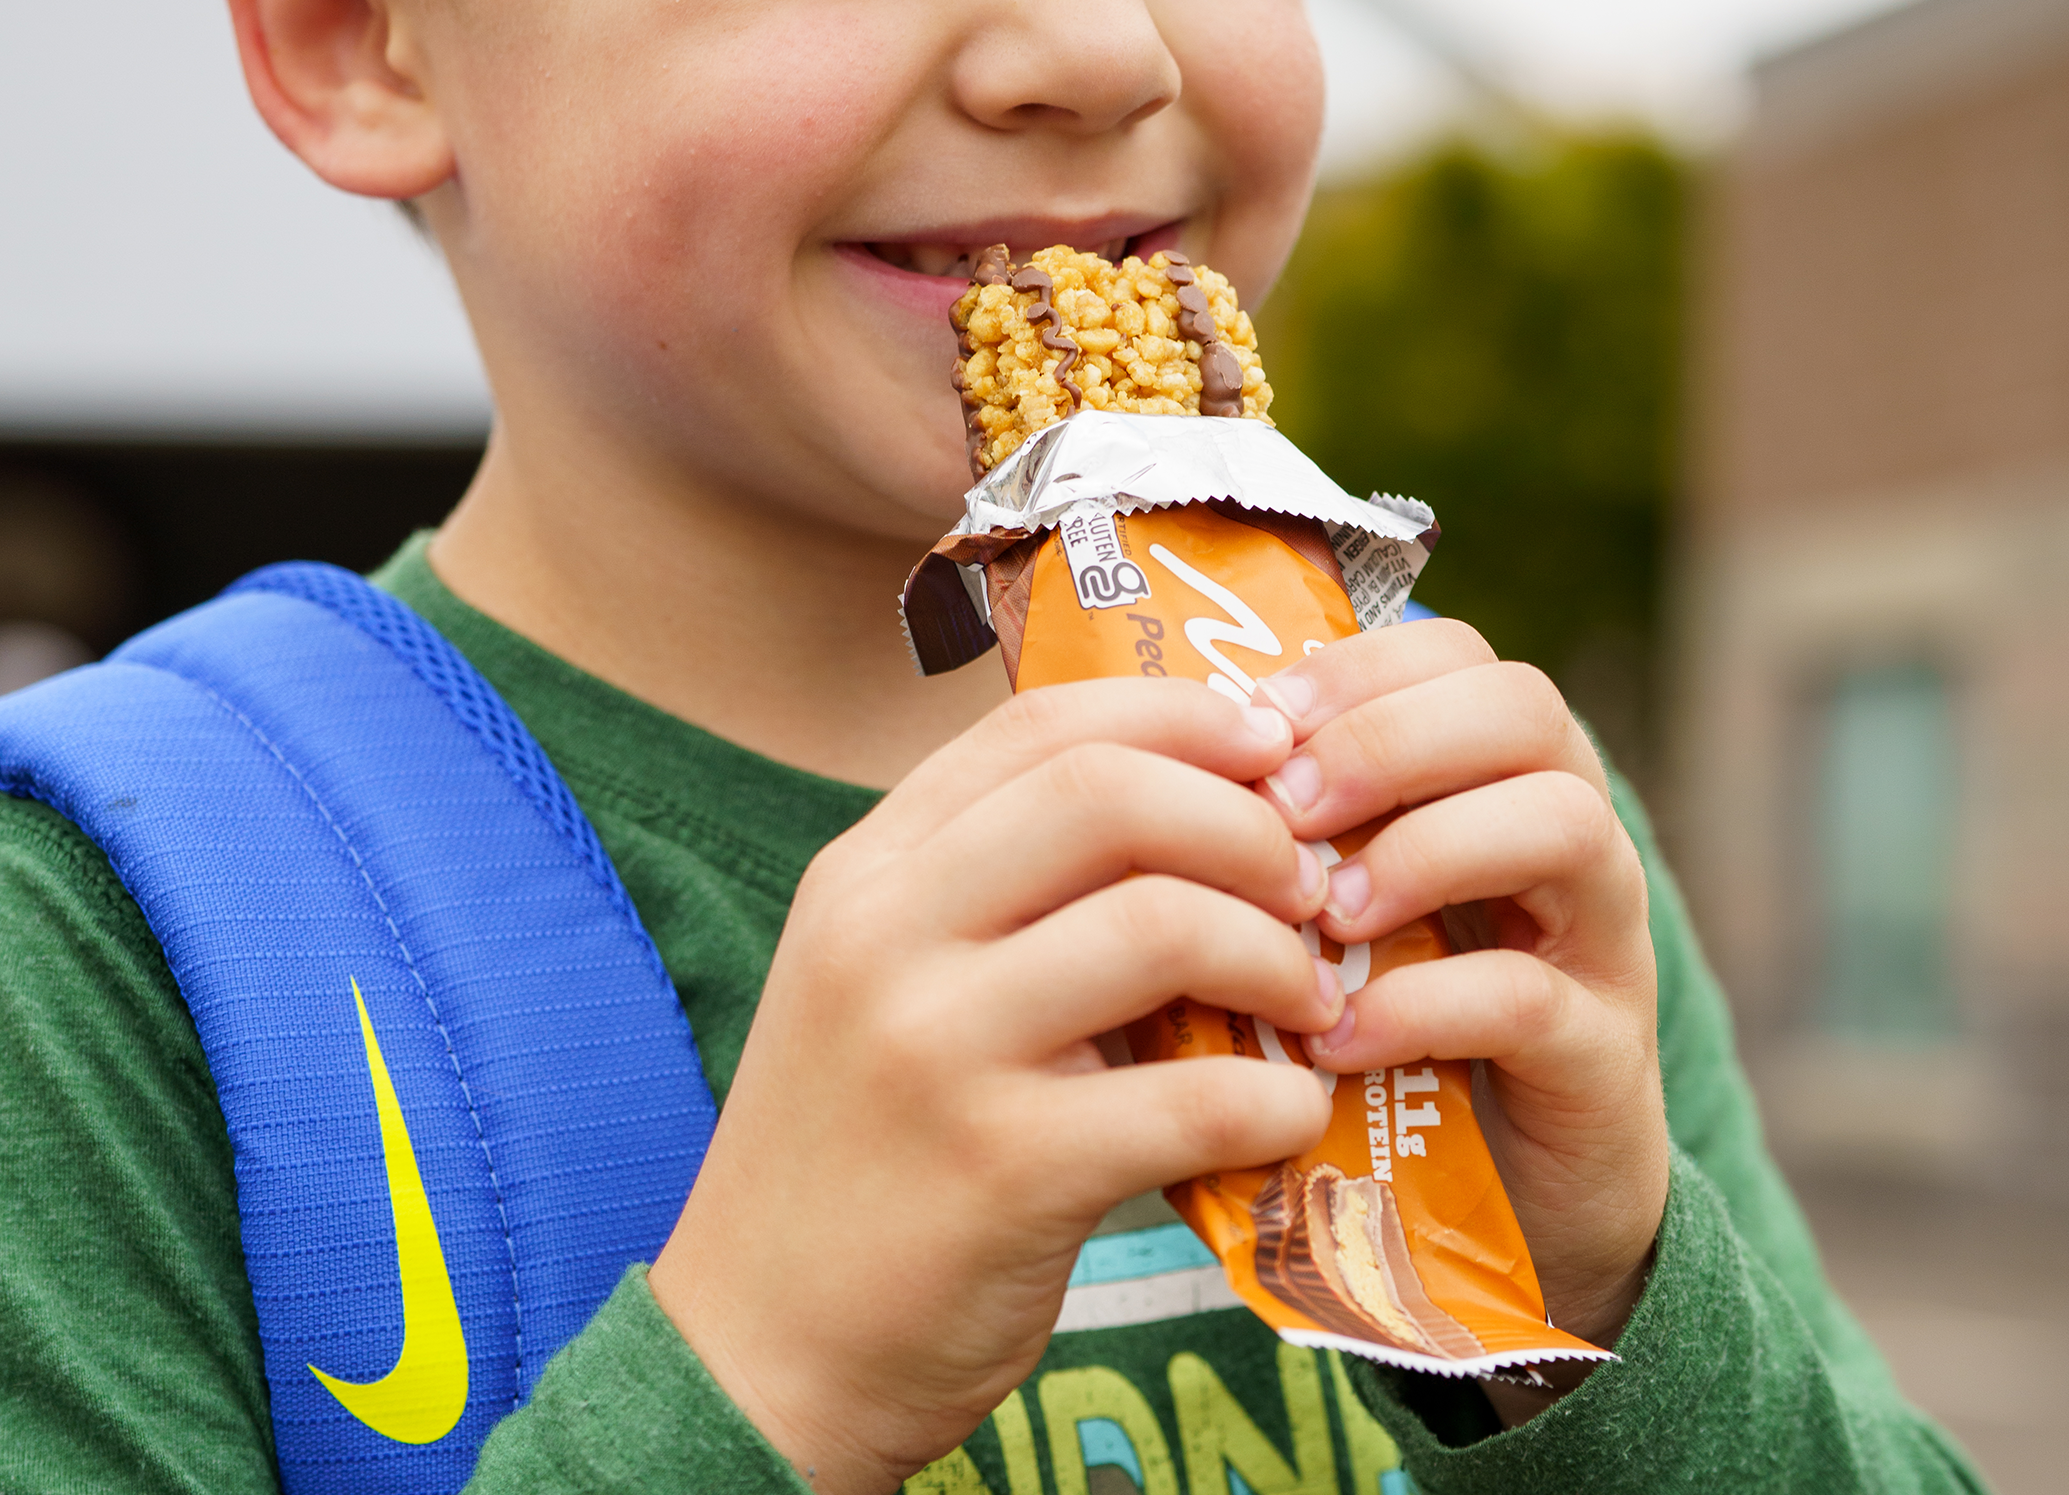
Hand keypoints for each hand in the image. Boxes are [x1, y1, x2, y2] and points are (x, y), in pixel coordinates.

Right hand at [649, 679, 1336, 1492]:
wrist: (759, 1352)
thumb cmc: (858, 1153)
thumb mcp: (889, 982)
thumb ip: (1004, 896)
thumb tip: (1205, 823)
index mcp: (868, 870)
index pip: (1039, 723)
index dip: (1179, 715)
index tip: (1269, 745)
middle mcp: (887, 932)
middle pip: (1105, 791)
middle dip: (1245, 822)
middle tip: (1309, 885)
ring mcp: (936, 1046)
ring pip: (1158, 922)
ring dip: (1275, 954)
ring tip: (1309, 1001)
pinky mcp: (999, 1170)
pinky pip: (1187, 1098)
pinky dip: (1273, 1097)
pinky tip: (1289, 1111)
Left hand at [1259, 618, 1666, 1356]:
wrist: (1503, 1203)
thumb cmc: (1383, 1017)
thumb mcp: (1323, 907)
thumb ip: (1268, 836)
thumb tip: (1127, 772)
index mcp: (1492, 769)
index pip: (1453, 651)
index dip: (1356, 668)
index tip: (1258, 719)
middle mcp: (1565, 826)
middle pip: (1525, 707)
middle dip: (1391, 739)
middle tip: (1287, 805)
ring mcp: (1600, 937)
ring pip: (1564, 824)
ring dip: (1427, 852)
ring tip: (1323, 916)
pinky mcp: (1603, 1057)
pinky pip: (1535, 997)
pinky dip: (1427, 1005)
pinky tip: (1338, 1038)